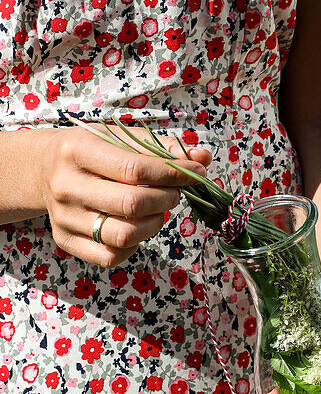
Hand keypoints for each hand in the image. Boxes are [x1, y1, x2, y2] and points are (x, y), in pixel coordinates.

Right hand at [39, 127, 210, 267]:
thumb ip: (162, 148)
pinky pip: (110, 256)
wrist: (44, 168)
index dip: (174, 174)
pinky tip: (137, 227)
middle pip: (132, 204)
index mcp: (77, 151)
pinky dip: (134, 245)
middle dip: (167, 199)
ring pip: (124, 234)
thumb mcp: (119, 138)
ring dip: (155, 224)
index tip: (197, 172)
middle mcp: (66, 185)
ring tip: (158, 210)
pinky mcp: (65, 240)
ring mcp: (63, 217)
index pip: (135, 169)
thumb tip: (203, 158)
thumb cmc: (91, 151)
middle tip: (175, 192)